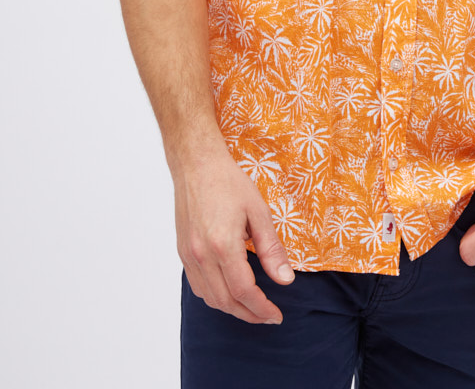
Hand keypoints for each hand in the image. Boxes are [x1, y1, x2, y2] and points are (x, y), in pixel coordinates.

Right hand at [174, 146, 294, 322]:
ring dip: (232, 309)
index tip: (276, 315)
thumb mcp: (258, 212)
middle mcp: (202, 256)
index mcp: (222, 246)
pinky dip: (215, 296)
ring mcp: (189, 256)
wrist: (196, 165)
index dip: (262, 309)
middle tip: (268, 316)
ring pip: (210, 298)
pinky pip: (197, 286)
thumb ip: (272, 249)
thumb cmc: (228, 182)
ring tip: (252, 307)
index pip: (244, 292)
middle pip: (226, 301)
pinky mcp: (183, 252)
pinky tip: (229, 292)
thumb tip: (285, 280)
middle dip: (249, 314)